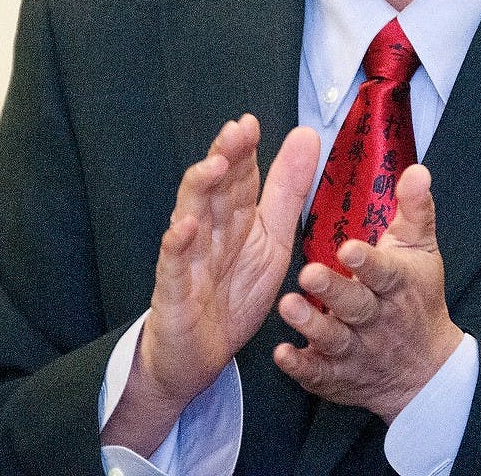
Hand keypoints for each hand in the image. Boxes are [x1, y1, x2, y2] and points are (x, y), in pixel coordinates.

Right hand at [102, 114, 319, 454]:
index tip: (251, 123)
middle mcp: (208, 229)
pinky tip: (185, 226)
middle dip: (225, 157)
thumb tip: (306, 133)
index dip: (244, 150)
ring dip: (200, 189)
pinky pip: (174, 264)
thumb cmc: (234, 293)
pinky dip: (178, 244)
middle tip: (236, 131)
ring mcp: (188, 257)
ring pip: (191, 214)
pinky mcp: (173, 290)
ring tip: (214, 165)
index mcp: (234, 217)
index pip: (239, 176)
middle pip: (215, 187)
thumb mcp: (273, 238)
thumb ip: (288, 189)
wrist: (200, 357)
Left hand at [274, 164, 462, 423]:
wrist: (425, 370)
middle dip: (333, 291)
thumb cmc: (417, 295)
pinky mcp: (338, 375)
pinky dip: (301, 367)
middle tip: (309, 273)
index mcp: (398, 283)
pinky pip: (318, 374)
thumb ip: (414, 208)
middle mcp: (377, 318)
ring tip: (288, 306)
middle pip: (355, 305)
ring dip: (311, 325)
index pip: (384, 271)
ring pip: (333, 338)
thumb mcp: (421, 249)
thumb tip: (417, 169)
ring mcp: (357, 349)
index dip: (368, 261)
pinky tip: (283, 354)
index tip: (348, 247)